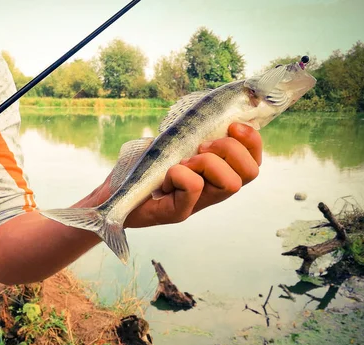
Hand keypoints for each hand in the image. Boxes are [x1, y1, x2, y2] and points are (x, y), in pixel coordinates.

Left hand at [123, 123, 261, 227]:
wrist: (110, 197)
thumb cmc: (139, 170)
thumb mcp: (167, 143)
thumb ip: (188, 132)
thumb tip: (206, 112)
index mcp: (215, 175)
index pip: (253, 162)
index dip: (252, 141)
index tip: (232, 126)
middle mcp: (211, 192)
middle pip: (250, 173)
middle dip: (230, 150)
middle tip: (200, 147)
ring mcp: (196, 205)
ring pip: (230, 184)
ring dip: (208, 162)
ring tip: (183, 162)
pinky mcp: (178, 213)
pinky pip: (194, 188)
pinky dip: (180, 174)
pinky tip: (165, 177)